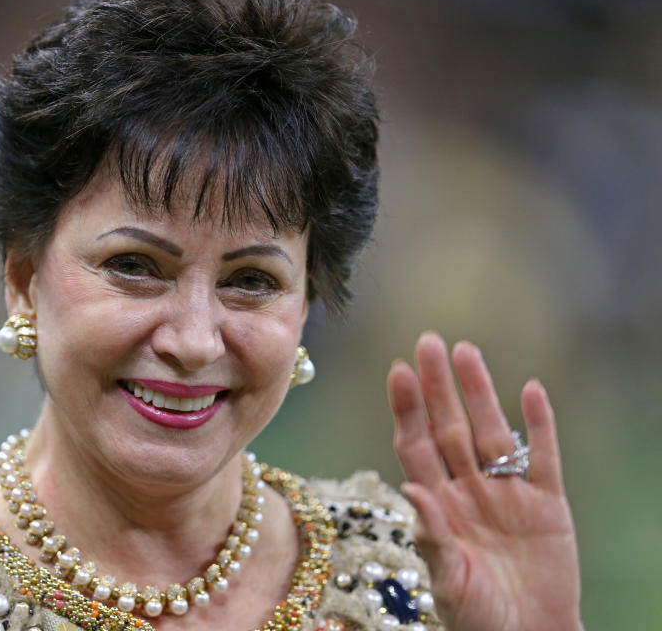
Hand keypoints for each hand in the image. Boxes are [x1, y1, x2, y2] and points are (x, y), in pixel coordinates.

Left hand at [387, 332, 581, 630]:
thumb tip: (410, 490)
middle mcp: (468, 490)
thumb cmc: (478, 618)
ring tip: (467, 351)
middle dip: (438, 387)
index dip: (407, 409)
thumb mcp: (448, 581)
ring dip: (481, 393)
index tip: (397, 370)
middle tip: (428, 341)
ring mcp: (506, 493)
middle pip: (450, 427)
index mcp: (438, 505)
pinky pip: (542, 456)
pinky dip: (538, 425)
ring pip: (491, 431)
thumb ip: (431, 536)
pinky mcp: (547, 504)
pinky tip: (530, 390)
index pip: (416, 445)